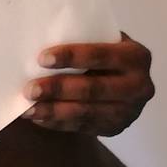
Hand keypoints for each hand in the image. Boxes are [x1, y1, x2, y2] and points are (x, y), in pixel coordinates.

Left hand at [21, 33, 154, 135]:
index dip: (71, 56)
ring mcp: (129, 111)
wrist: (125, 80)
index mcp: (136, 57)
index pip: (101, 55)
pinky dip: (57, 123)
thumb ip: (84, 38)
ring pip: (86, 112)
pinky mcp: (115, 128)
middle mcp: (138, 86)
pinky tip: (38, 117)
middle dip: (58, 89)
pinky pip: (82, 127)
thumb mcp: (105, 41)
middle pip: (92, 89)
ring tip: (28, 109)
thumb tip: (40, 38)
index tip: (42, 58)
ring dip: (53, 111)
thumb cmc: (105, 54)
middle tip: (29, 89)